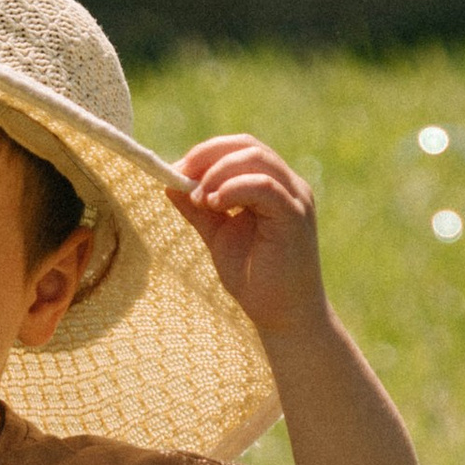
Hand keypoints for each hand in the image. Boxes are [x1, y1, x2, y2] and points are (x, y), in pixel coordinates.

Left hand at [168, 138, 325, 339]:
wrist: (284, 318)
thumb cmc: (255, 280)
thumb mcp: (218, 236)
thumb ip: (198, 210)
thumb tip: (169, 184)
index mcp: (274, 187)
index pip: (241, 149)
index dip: (207, 153)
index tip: (177, 170)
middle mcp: (289, 186)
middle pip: (248, 146)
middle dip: (208, 155)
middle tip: (181, 174)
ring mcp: (295, 199)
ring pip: (257, 160)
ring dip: (218, 171)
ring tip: (198, 198)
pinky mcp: (295, 217)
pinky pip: (264, 187)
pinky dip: (233, 188)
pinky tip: (212, 203)